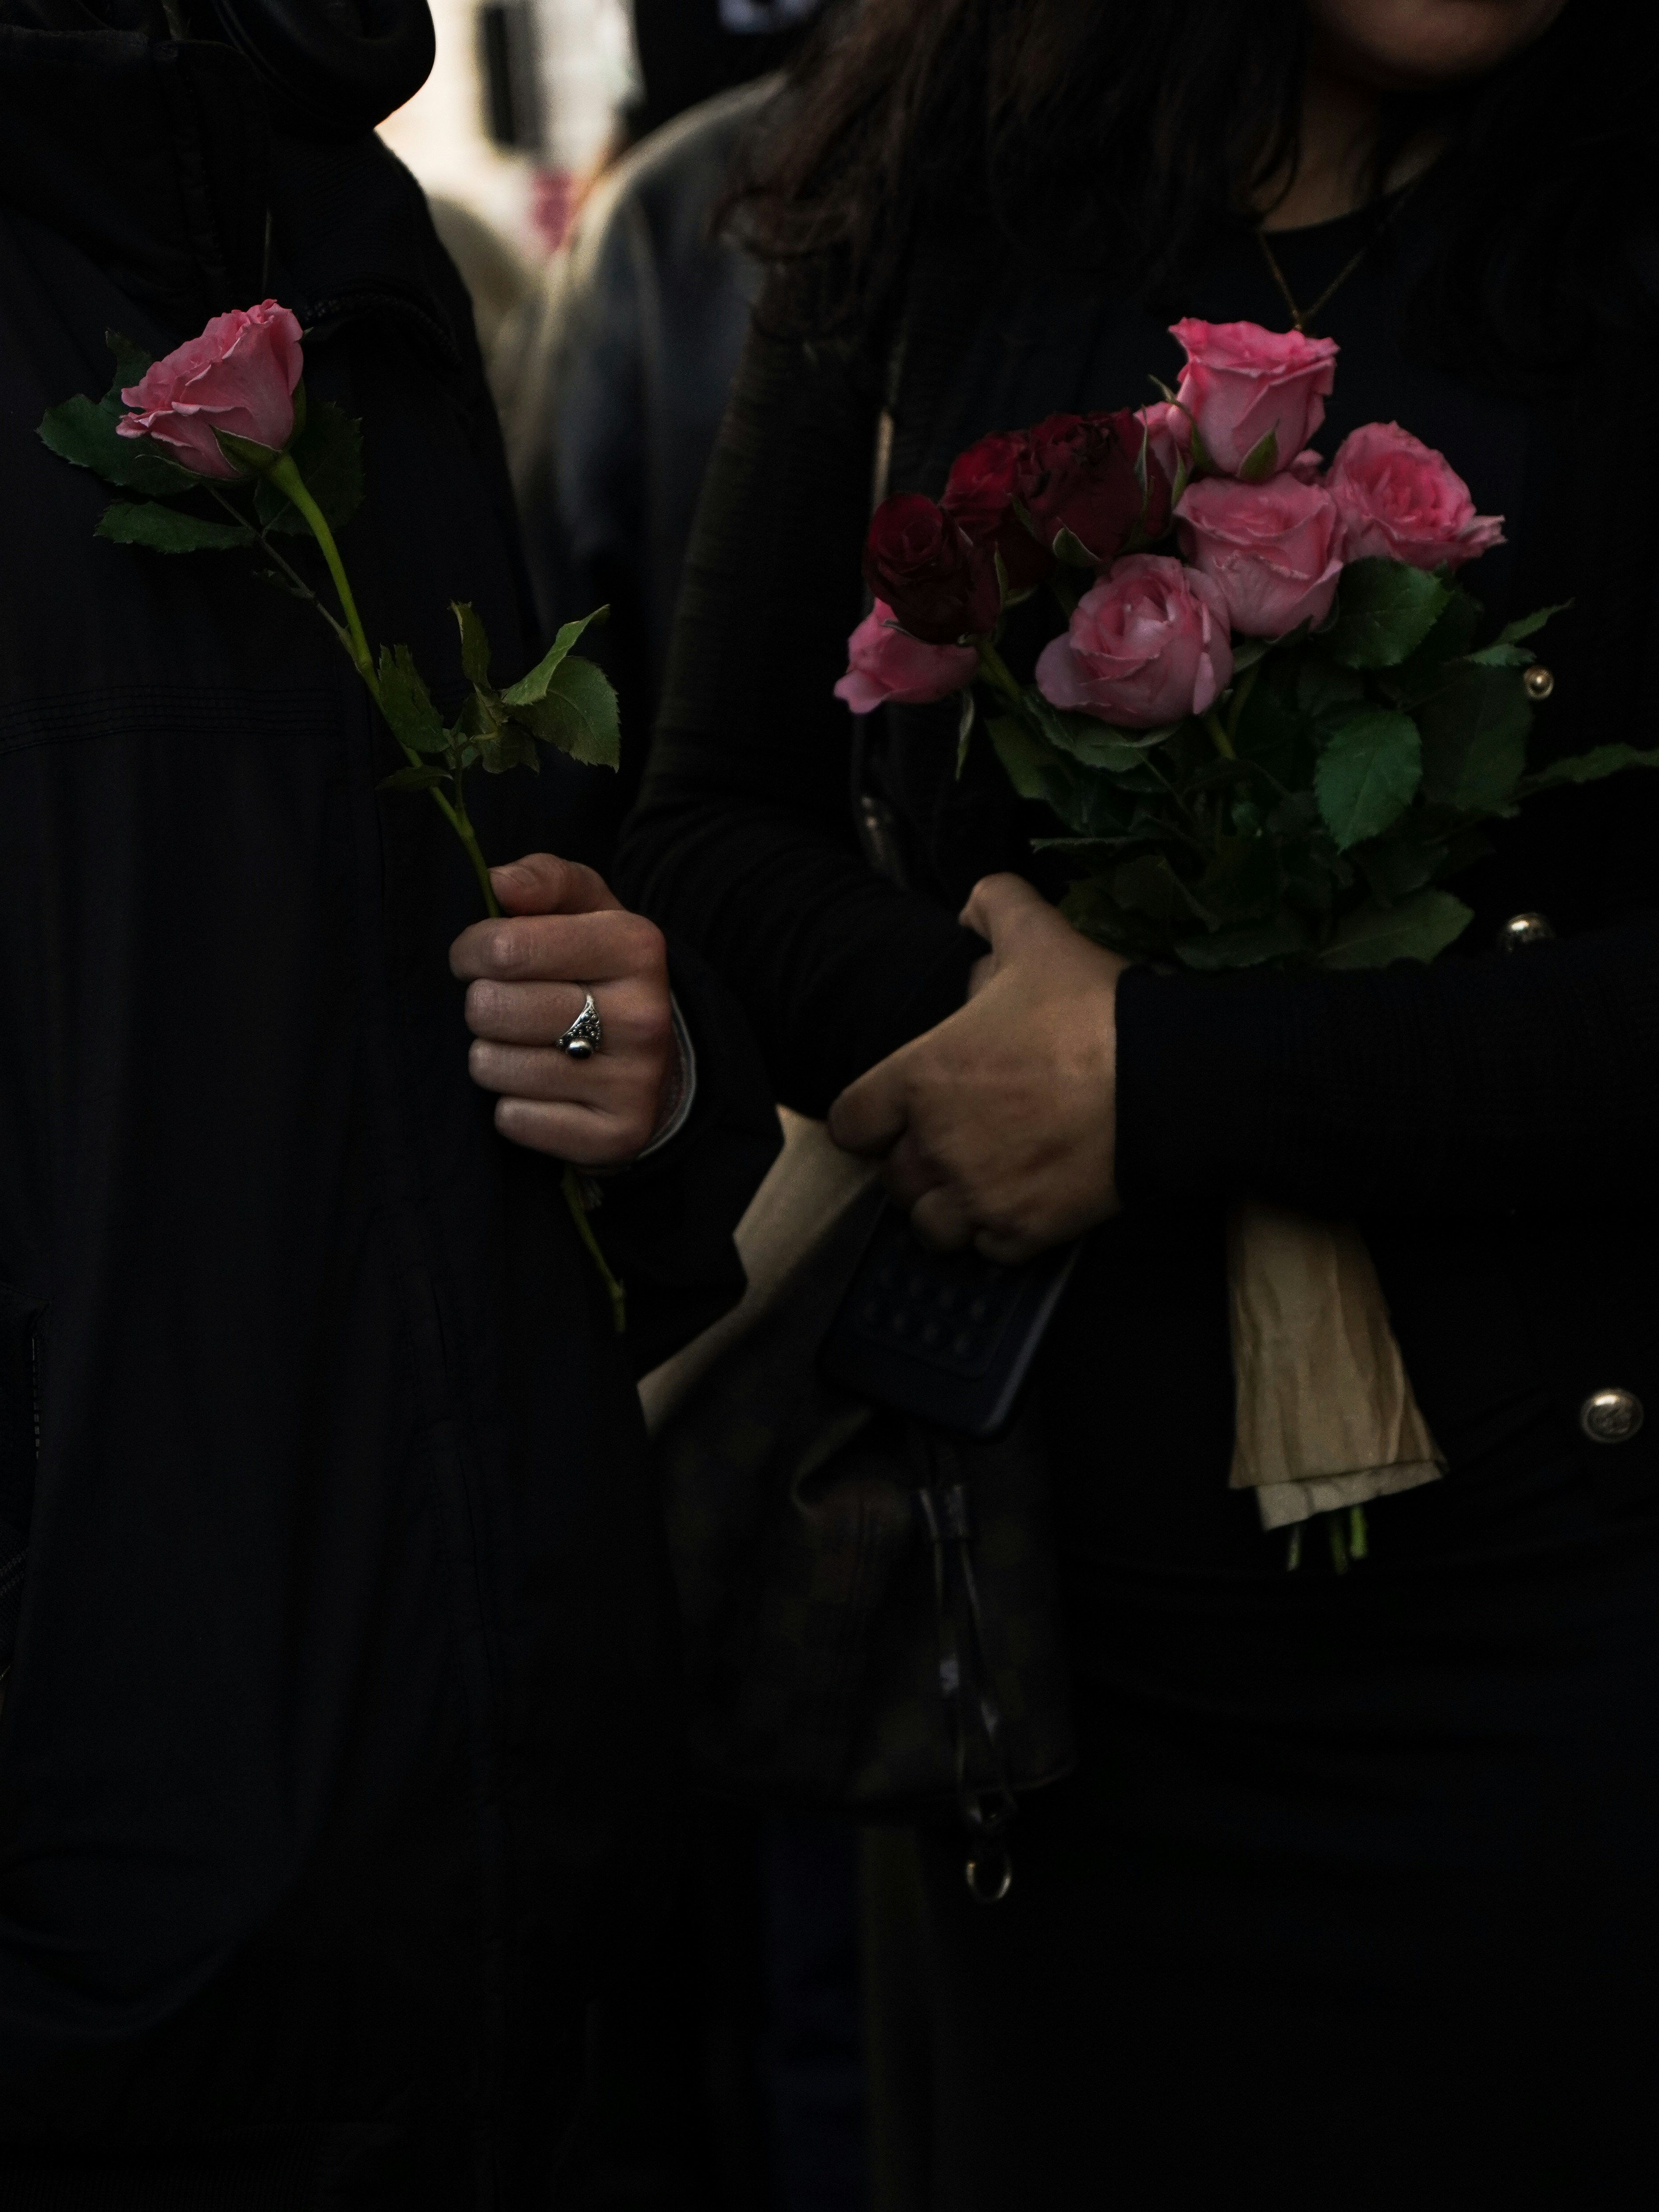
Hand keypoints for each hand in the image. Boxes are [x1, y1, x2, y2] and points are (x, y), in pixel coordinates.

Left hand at [450, 852, 672, 1164]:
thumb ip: (543, 880)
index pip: (504, 946)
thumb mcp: (585, 911)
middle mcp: (643, 1015)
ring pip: (494, 1067)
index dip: (471, 950)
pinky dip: (513, 1107)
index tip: (479, 958)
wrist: (660, 1063)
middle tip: (503, 1006)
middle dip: (481, 1005)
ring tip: (523, 1047)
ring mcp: (633, 1082)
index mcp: (635, 946)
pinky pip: (514, 1119)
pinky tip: (541, 1090)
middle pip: (492, 1008)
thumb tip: (501, 883)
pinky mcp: (617, 1136)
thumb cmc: (599, 973)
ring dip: (492, 1057)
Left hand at [828, 874, 1127, 1262]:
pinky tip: (1021, 1203)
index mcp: (920, 1079)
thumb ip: (993, 907)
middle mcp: (936, 1146)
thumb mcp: (1037, 935)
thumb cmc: (1090, 1009)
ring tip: (980, 1182)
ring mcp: (978, 1195)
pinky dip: (997, 1234)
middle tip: (956, 1140)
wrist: (1163, 1081)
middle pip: (892, 1178)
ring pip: (931, 1226)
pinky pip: (986, 1250)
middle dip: (916, 1162)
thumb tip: (972, 907)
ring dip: (947, 1207)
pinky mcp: (1023, 1233)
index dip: (869, 1119)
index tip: (896, 1114)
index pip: (850, 1121)